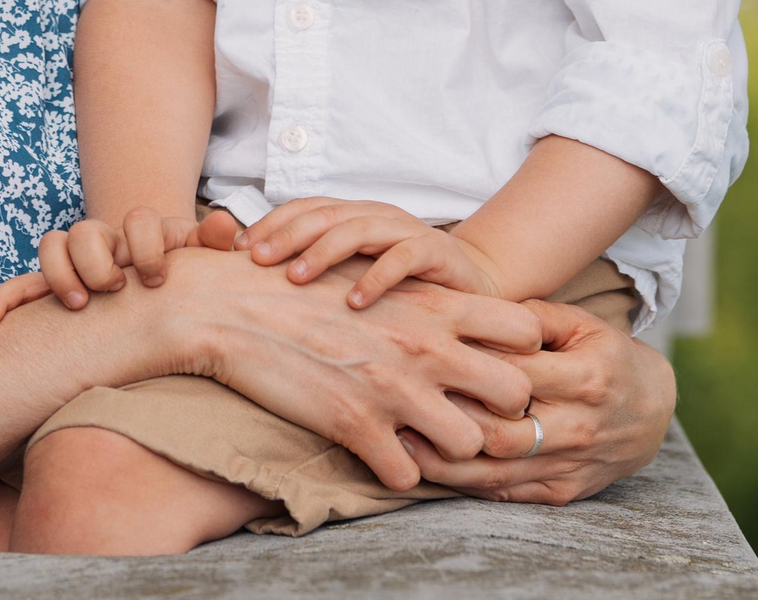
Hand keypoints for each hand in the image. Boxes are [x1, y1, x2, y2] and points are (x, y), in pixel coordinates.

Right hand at [0, 208, 237, 326]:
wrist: (157, 280)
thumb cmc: (182, 273)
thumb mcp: (202, 260)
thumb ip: (214, 242)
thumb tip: (226, 226)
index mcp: (143, 232)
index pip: (139, 221)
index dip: (145, 247)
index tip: (157, 279)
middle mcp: (107, 240)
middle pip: (86, 231)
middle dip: (97, 261)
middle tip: (115, 289)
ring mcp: (78, 260)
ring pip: (54, 246)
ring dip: (60, 274)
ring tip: (79, 305)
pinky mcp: (53, 287)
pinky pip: (21, 285)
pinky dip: (4, 299)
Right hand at [154, 247, 544, 491]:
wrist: (230, 305)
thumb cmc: (299, 288)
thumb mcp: (374, 279)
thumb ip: (424, 305)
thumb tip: (462, 331)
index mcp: (433, 303)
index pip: (526, 330)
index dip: (518, 353)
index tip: (494, 365)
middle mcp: (426, 345)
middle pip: (517, 392)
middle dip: (499, 409)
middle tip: (468, 411)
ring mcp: (394, 387)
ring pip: (472, 443)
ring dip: (449, 448)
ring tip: (423, 439)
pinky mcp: (356, 426)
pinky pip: (407, 478)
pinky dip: (396, 472)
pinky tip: (379, 452)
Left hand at [237, 197, 504, 307]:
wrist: (471, 287)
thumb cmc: (400, 286)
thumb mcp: (354, 273)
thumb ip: (317, 268)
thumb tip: (256, 278)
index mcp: (352, 215)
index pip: (304, 208)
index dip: (270, 223)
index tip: (238, 250)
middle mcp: (376, 215)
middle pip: (324, 214)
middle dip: (287, 235)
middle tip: (256, 260)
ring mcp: (406, 230)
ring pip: (359, 229)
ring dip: (324, 252)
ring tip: (296, 278)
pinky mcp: (436, 252)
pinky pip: (404, 257)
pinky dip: (378, 277)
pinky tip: (355, 301)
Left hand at [400, 298, 675, 505]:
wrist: (653, 412)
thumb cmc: (606, 357)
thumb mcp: (582, 324)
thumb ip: (533, 317)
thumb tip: (477, 310)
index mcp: (586, 375)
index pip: (516, 375)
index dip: (467, 369)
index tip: (422, 358)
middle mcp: (580, 424)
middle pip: (503, 430)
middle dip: (449, 421)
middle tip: (399, 406)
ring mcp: (571, 464)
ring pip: (499, 470)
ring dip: (447, 462)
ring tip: (401, 443)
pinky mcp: (563, 492)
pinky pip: (508, 493)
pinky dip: (467, 484)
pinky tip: (432, 470)